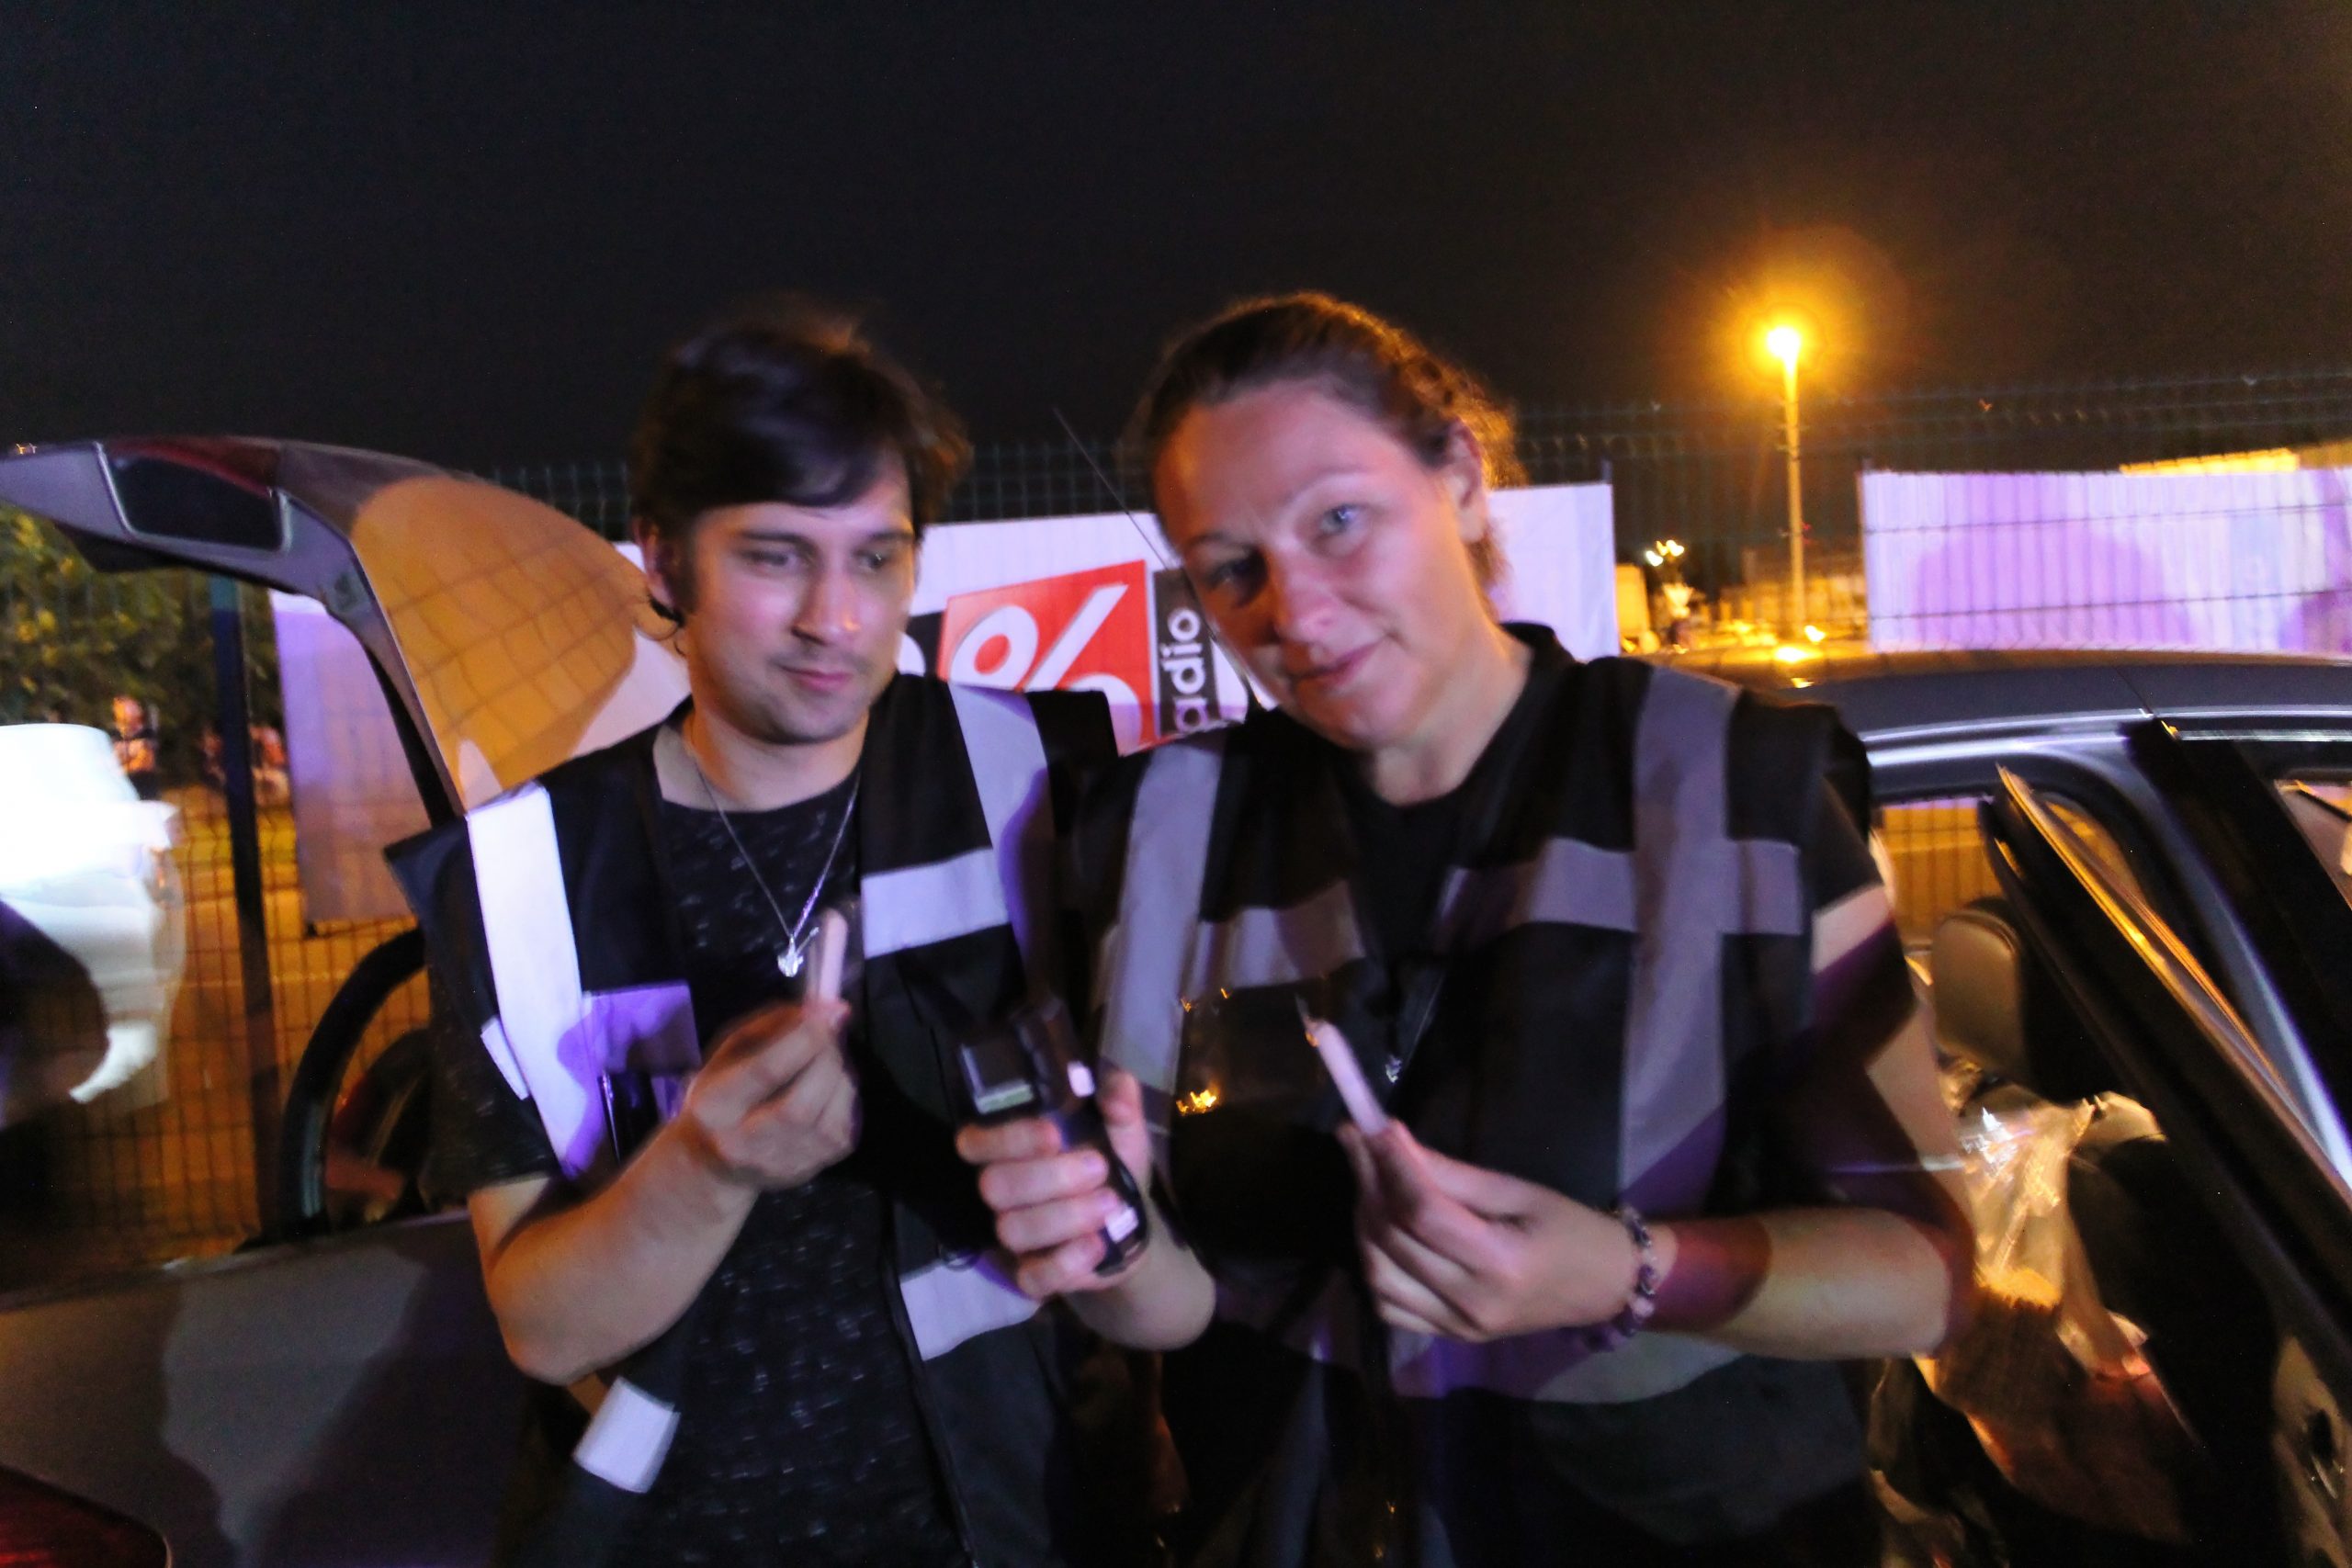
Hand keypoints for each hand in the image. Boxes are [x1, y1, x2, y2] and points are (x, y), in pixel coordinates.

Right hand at [672, 996, 859, 1189]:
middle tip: (828, 1034)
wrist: (714, 1165)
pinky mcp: (811, 1170)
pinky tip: (827, 1088)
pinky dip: (844, 1097)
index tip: (828, 1011)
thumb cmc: (722, 1096)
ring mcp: (780, 1164)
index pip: (766, 1073)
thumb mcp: (730, 1053)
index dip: (804, 1038)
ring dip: (839, 1075)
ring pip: (830, 1116)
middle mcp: (745, 1145)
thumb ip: (773, 1025)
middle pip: (801, 1104)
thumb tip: (830, 1009)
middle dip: (825, 1059)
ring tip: (825, 1060)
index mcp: (714, 1108)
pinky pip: (844, 1127)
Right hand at [956, 1067, 1153, 1297]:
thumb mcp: (1123, 1131)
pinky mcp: (1033, 1275)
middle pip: (995, 1186)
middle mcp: (1003, 1192)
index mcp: (1010, 1150)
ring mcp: (1014, 1238)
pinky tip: (1098, 1244)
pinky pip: (1032, 1278)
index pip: (976, 1142)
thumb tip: (1119, 1085)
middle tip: (1100, 1168)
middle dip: (1049, 1177)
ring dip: (1066, 1216)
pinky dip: (1066, 1263)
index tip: (1053, 1134)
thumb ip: (1119, 1103)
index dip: (1007, 1138)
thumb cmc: (1114, 1166)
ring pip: (1013, 1230)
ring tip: (1112, 1203)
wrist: (1132, 1225)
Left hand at [1338, 1121, 1641, 1342]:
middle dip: (1368, 1182)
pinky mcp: (1449, 1336)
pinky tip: (1381, 1230)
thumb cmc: (1570, 1229)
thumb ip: (1454, 1176)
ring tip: (1369, 1181)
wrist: (1604, 1288)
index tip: (1372, 1126)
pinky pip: (1389, 1306)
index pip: (1422, 1212)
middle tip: (1359, 1141)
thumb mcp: (1519, 1191)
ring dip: (1364, 1223)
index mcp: (1500, 1263)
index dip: (1390, 1166)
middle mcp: (1471, 1302)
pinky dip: (1375, 1265)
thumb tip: (1394, 1145)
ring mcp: (1457, 1326)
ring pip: (1379, 1275)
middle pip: (1393, 1240)